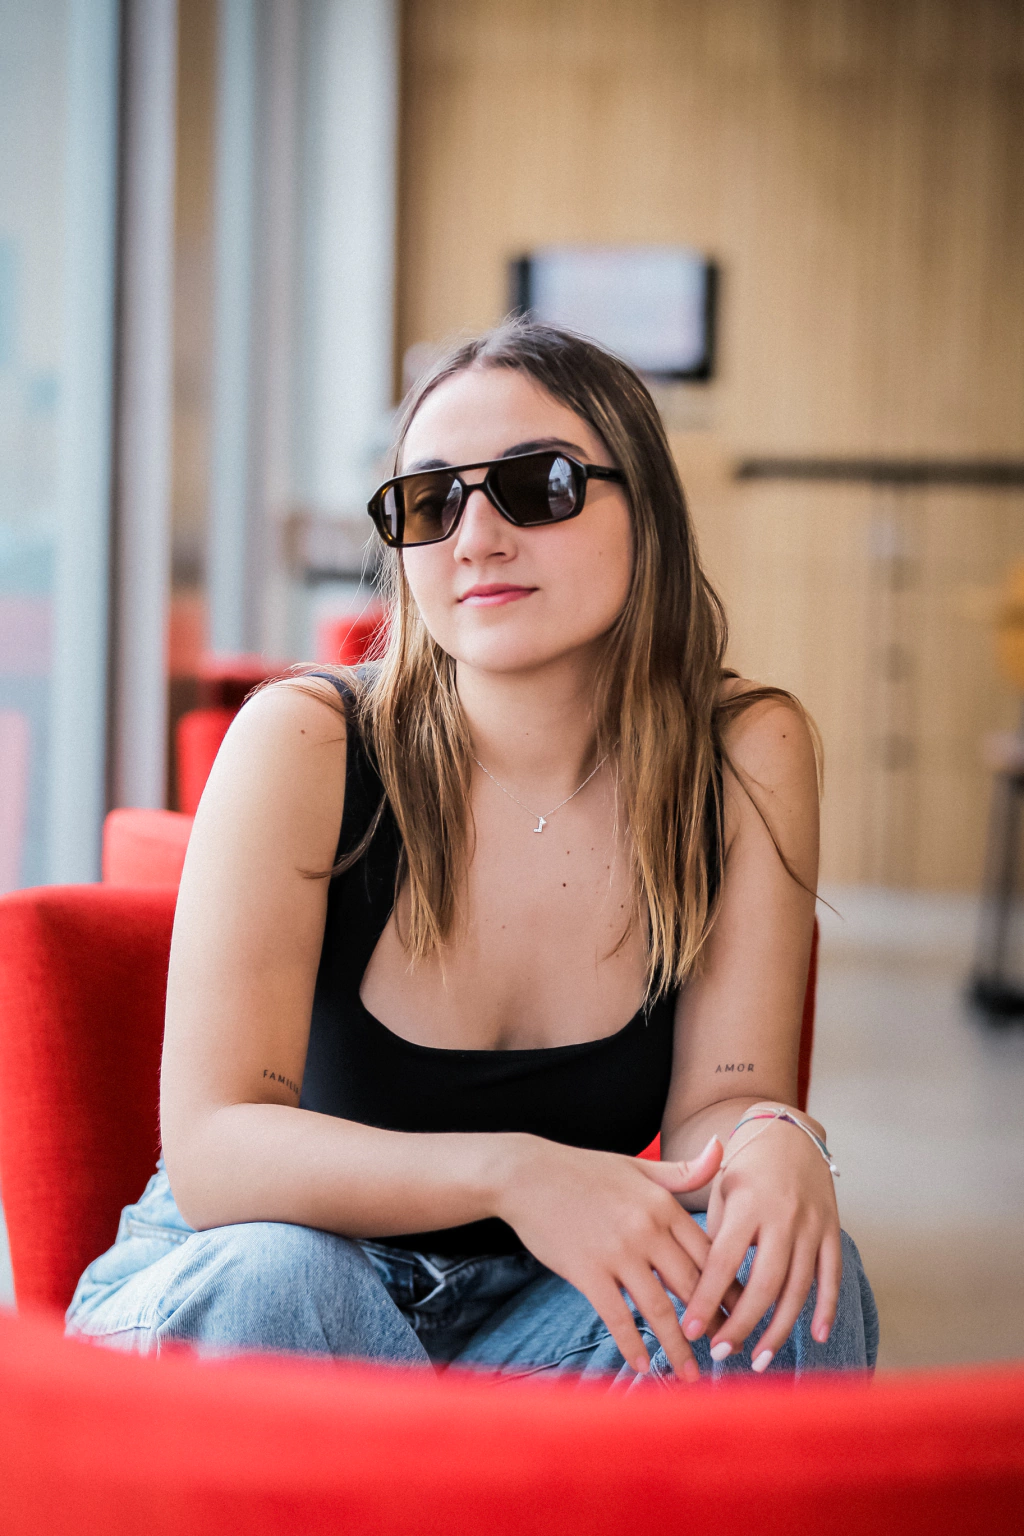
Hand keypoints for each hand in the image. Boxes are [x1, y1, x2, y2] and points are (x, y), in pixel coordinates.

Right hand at [497, 1133, 741, 1380]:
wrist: (526, 1175)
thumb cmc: (584, 1171)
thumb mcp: (637, 1166)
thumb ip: (682, 1170)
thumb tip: (722, 1148)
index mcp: (663, 1204)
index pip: (709, 1254)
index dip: (729, 1288)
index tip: (744, 1313)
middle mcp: (647, 1229)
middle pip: (692, 1287)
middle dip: (714, 1324)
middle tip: (728, 1351)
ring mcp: (617, 1253)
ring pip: (660, 1310)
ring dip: (678, 1348)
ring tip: (691, 1376)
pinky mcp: (587, 1271)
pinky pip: (617, 1317)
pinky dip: (631, 1344)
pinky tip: (641, 1365)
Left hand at [679, 1111, 840, 1369]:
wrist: (789, 1132)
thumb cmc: (744, 1166)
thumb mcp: (721, 1189)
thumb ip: (716, 1235)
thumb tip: (699, 1289)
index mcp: (747, 1202)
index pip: (723, 1261)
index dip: (706, 1298)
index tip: (689, 1330)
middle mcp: (782, 1215)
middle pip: (765, 1283)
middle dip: (742, 1324)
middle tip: (721, 1354)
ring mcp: (812, 1224)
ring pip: (799, 1287)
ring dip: (779, 1329)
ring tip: (759, 1359)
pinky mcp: (833, 1230)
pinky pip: (832, 1276)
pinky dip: (826, 1308)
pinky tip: (815, 1336)